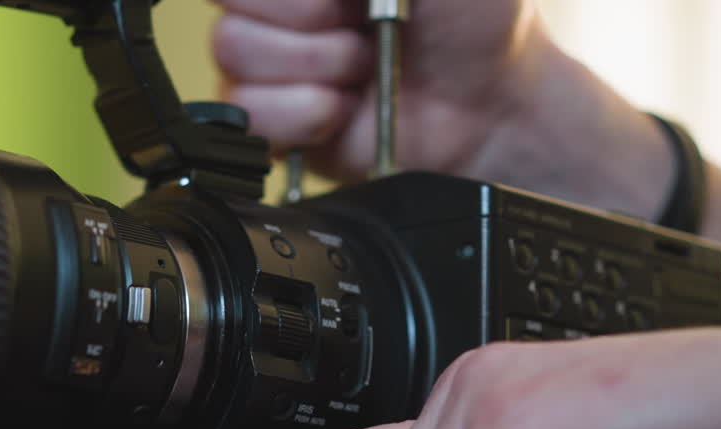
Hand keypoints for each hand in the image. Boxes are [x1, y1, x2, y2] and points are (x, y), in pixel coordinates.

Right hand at [212, 0, 551, 181]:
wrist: (488, 105)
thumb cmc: (470, 19)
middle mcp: (277, 9)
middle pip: (232, 2)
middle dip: (312, 13)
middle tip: (364, 25)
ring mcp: (267, 66)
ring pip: (235, 49)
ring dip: (317, 61)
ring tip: (363, 69)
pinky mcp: (269, 124)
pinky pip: (246, 109)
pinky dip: (305, 110)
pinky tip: (344, 109)